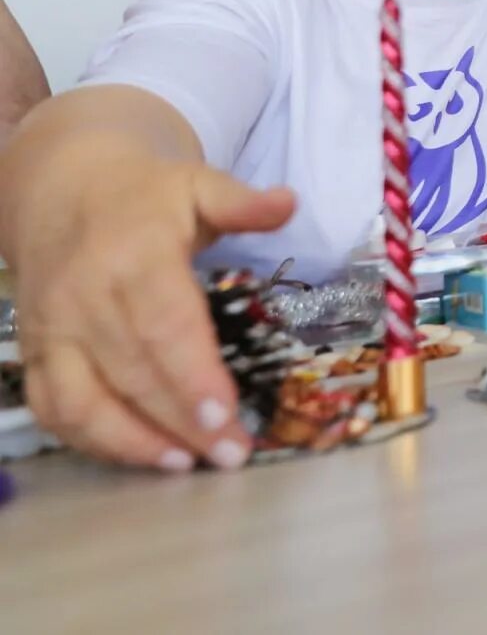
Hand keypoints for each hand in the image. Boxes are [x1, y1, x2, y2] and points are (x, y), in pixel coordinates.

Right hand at [10, 140, 293, 469]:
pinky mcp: (35, 352)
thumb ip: (241, 201)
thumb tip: (289, 203)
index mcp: (133, 255)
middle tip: (230, 454)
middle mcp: (84, 298)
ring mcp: (53, 330)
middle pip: (133, 372)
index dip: (193, 376)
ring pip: (84, 401)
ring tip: (188, 465)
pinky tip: (140, 455)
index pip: (164, 325)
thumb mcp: (197, 184)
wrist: (58, 189)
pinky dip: (92, 440)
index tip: (227, 414)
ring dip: (134, 442)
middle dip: (182, 421)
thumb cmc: (143, 195)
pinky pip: (53, 408)